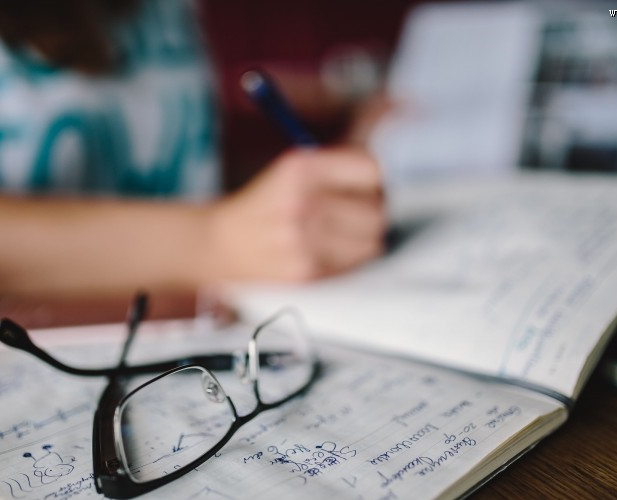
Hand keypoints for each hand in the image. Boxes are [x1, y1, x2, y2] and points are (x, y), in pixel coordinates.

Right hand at [208, 146, 385, 281]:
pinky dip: (349, 260)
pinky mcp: (307, 274)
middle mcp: (303, 204)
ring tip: (339, 235)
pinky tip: (327, 253)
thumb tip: (397, 108)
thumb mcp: (296, 167)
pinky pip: (355, 267)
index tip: (364, 187)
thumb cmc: (266, 205)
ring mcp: (305, 243)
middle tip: (350, 213)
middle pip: (378, 211)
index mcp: (300, 168)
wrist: (218, 247)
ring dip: (363, 239)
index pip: (372, 170)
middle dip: (371, 212)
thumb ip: (348, 150)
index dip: (374, 181)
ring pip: (372, 242)